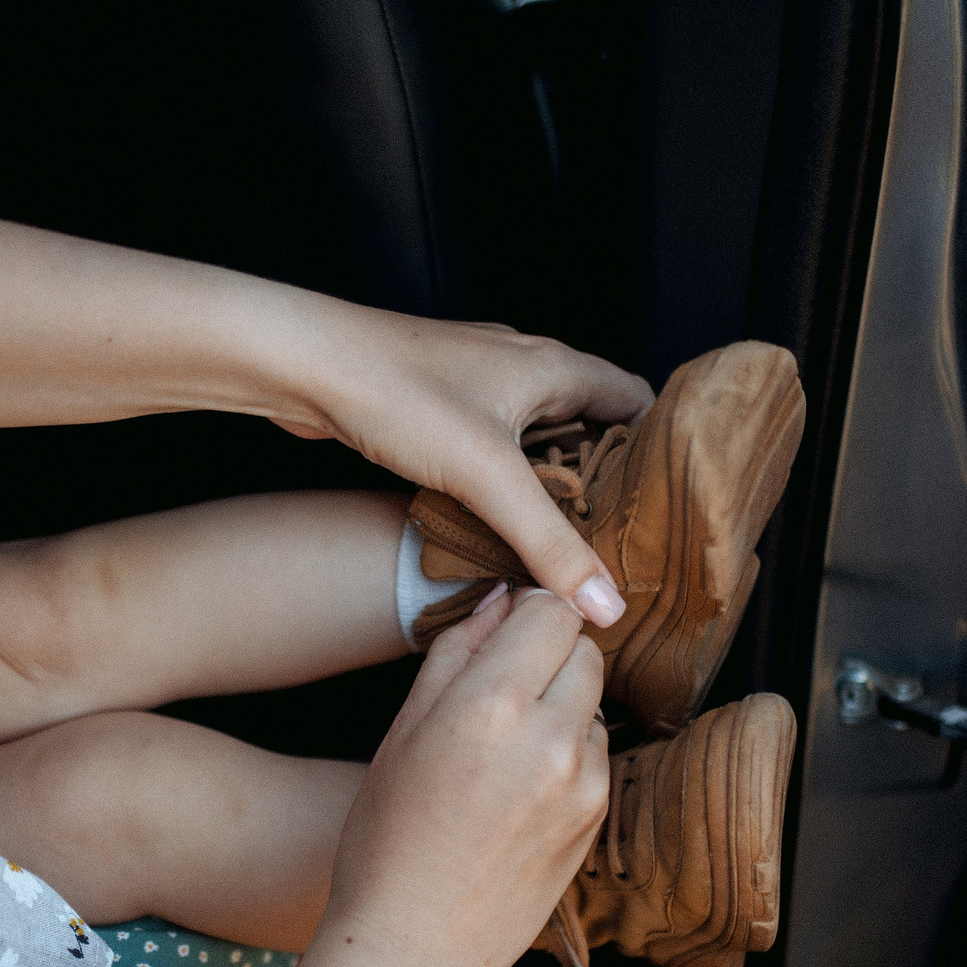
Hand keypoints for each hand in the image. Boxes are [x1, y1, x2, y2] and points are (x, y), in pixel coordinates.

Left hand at [261, 307, 652, 624]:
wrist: (301, 363)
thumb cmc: (395, 394)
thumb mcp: (487, 475)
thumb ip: (548, 543)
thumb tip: (604, 603)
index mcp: (553, 364)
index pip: (636, 399)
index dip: (658, 449)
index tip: (665, 507)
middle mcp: (522, 365)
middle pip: (589, 420)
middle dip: (604, 476)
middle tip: (617, 539)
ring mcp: (476, 382)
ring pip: (537, 434)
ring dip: (550, 480)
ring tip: (562, 540)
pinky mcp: (436, 403)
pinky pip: (491, 444)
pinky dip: (503, 479)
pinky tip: (492, 520)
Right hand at [320, 585, 610, 966]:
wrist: (415, 948)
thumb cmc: (387, 842)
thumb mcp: (401, 733)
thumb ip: (455, 654)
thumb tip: (501, 599)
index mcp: (487, 707)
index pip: (551, 609)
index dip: (529, 613)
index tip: (508, 630)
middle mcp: (546, 739)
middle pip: (584, 650)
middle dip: (550, 655)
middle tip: (502, 690)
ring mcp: (580, 782)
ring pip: (593, 701)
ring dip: (562, 705)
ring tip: (505, 750)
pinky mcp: (596, 816)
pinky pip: (595, 752)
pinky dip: (568, 752)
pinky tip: (520, 788)